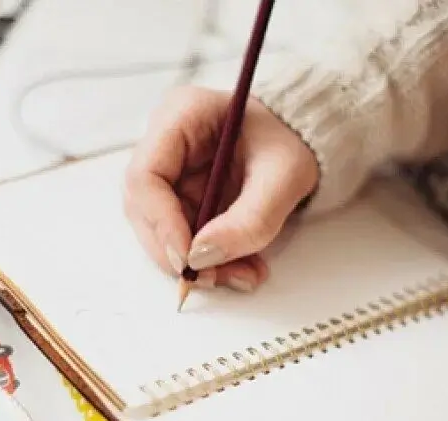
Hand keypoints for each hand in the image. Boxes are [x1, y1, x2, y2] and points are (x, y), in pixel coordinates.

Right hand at [123, 86, 317, 291]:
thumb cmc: (293, 139)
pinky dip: (207, 260)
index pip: (144, 177)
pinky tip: (238, 267)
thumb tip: (201, 259)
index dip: (161, 223)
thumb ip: (249, 219)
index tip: (189, 259)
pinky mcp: (179, 198)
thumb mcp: (284, 176)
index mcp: (180, 116)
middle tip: (213, 277)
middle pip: (143, 209)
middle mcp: (164, 143)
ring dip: (195, 263)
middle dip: (176, 252)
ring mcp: (169, 173)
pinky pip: (180, 238)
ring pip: (159, 231)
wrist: (304, 138)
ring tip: (240, 275)